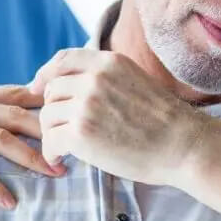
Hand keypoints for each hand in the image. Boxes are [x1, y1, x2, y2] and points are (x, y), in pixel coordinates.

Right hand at [0, 85, 61, 208]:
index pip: (16, 93)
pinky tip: (9, 201)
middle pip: (18, 114)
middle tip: (74, 152)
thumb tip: (3, 123)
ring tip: (54, 174)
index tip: (72, 117)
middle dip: (50, 133)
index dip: (47, 103)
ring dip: (32, 157)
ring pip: (2, 137)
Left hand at [30, 48, 204, 185]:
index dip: (45, 74)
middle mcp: (94, 79)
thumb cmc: (162, 120)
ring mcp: (86, 105)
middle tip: (63, 129)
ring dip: (52, 134)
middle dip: (54, 111)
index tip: (38, 89)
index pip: (63, 59)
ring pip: (47, 116)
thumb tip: (71, 84)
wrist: (182, 145)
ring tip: (64, 148)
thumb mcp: (134, 80)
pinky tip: (61, 160)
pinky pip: (50, 141)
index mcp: (108, 62)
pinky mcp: (81, 133)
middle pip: (51, 90)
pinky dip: (51, 153)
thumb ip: (105, 77)